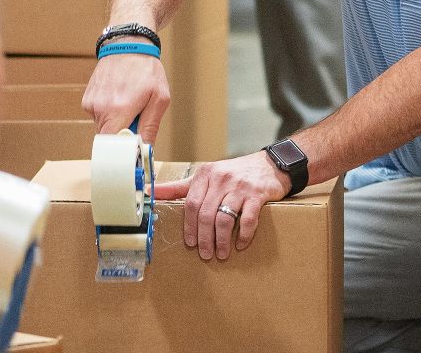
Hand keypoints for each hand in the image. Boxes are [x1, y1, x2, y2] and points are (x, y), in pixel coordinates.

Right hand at [82, 52, 169, 142]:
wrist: (128, 43)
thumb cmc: (146, 68)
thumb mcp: (159, 97)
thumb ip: (150, 126)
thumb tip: (145, 149)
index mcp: (118, 110)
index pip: (111, 147)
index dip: (123, 150)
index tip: (133, 147)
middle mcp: (100, 108)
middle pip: (108, 138)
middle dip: (123, 133)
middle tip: (136, 117)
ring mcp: (91, 103)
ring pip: (103, 126)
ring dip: (116, 121)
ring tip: (128, 101)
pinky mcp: (87, 98)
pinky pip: (98, 115)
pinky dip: (109, 112)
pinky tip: (118, 96)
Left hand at [155, 152, 290, 260]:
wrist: (270, 165)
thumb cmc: (234, 174)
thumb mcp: (207, 176)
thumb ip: (180, 187)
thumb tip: (150, 191)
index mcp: (205, 174)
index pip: (190, 203)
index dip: (188, 226)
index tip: (190, 243)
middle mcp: (221, 178)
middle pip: (205, 214)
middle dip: (204, 238)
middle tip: (205, 254)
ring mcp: (239, 186)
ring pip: (224, 218)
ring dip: (221, 240)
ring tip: (222, 253)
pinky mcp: (257, 194)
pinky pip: (248, 219)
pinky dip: (243, 235)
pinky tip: (240, 244)